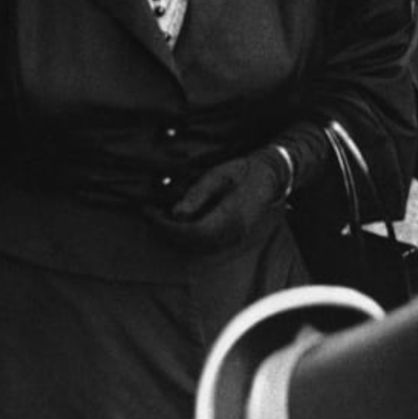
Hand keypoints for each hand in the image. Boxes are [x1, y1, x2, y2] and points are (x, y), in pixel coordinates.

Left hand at [149, 149, 286, 251]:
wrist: (270, 177)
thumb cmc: (242, 171)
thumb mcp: (218, 175)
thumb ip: (197, 196)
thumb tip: (176, 214)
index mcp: (229, 217)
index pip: (191, 232)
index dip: (167, 227)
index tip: (149, 213)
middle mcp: (232, 233)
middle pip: (192, 244)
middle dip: (166, 232)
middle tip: (147, 214)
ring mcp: (233, 238)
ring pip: (197, 247)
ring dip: (175, 236)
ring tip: (156, 217)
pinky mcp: (232, 237)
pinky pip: (205, 244)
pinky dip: (186, 236)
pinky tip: (175, 222)